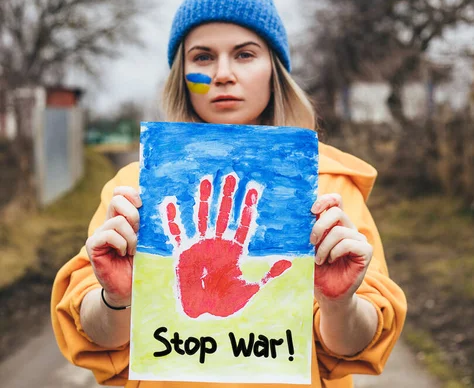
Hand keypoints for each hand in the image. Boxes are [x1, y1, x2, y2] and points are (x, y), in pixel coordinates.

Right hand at [86, 186, 141, 307]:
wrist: (131, 289)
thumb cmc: (143, 264)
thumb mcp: (150, 240)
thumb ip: (149, 224)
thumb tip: (158, 205)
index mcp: (123, 218)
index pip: (121, 193)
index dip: (131, 193)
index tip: (142, 205)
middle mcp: (109, 223)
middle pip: (117, 200)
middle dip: (134, 214)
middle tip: (139, 233)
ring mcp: (100, 234)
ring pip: (117, 220)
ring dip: (131, 237)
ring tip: (133, 250)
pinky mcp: (93, 246)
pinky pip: (108, 234)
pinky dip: (121, 243)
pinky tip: (124, 254)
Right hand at [163, 174, 290, 318]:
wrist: (203, 312)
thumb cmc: (225, 302)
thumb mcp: (251, 288)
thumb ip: (269, 274)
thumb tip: (289, 261)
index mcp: (234, 250)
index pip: (244, 223)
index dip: (248, 206)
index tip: (254, 188)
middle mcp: (217, 244)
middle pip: (224, 214)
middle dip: (228, 195)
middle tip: (231, 175)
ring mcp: (200, 246)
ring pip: (202, 216)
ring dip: (204, 199)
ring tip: (206, 180)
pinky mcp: (183, 253)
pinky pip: (177, 233)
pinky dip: (173, 219)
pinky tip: (171, 203)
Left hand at [311, 194, 371, 303]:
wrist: (328, 294)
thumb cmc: (317, 271)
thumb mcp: (308, 249)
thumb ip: (307, 233)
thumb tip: (296, 218)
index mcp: (334, 224)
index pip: (336, 201)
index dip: (325, 200)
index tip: (312, 210)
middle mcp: (348, 228)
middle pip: (336, 212)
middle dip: (319, 226)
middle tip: (311, 242)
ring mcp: (358, 239)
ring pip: (340, 231)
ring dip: (324, 247)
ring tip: (319, 260)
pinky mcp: (366, 251)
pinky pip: (350, 243)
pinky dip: (336, 252)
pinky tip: (331, 261)